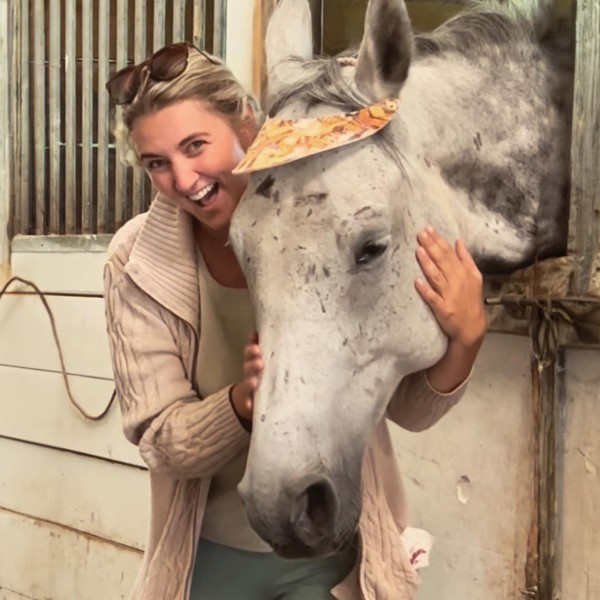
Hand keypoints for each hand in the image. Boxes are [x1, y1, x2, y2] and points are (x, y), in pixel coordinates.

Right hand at [230, 332, 262, 421]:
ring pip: (249, 383)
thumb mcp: (267, 362)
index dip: (252, 347)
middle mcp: (250, 374)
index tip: (256, 343)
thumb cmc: (264, 377)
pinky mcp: (250, 403)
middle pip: (249, 367)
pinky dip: (249, 404)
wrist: (250, 400)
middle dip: (253, 363)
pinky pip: (249, 404)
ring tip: (255, 382)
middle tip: (260, 362)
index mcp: (254, 362)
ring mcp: (249, 389)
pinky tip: (250, 405)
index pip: (250, 352)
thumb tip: (269, 333)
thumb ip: (270, 349)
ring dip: (251, 382)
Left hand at [414, 227, 485, 391]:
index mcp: (464, 273)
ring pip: (437, 276)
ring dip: (427, 263)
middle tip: (420, 234)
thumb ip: (466, 258)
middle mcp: (457, 282)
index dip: (438, 241)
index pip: (449, 253)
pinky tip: (416, 281)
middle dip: (431, 247)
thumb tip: (459, 240)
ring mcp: (449, 296)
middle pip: (442, 262)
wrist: (472, 326)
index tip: (428, 229)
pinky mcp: (442, 309)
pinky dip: (425, 290)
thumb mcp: (474, 277)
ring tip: (418, 250)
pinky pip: (432, 298)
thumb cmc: (471, 300)